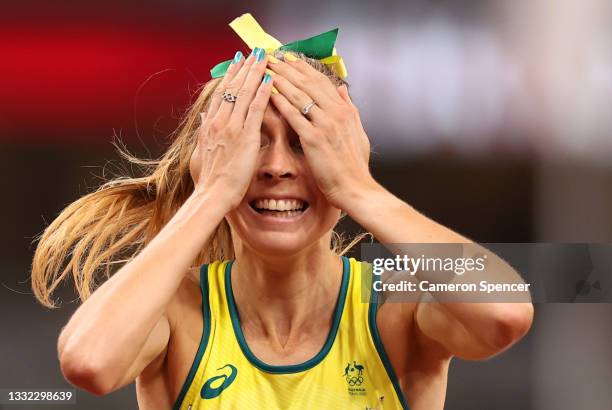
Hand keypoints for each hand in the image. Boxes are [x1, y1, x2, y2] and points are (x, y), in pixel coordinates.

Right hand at [190, 49, 272, 209]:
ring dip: (255, 72)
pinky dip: (263, 92)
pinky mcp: (245, 136)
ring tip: (264, 57)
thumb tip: (205, 117)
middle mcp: (219, 121)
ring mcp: (232, 127)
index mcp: (210, 124)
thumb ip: (204, 132)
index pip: (221, 93)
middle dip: (245, 67)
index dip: (231, 75)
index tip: (238, 62)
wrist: (213, 194)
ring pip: (244, 93)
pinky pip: (256, 109)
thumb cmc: (210, 179)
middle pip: (233, 87)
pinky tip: (270, 80)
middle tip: (254, 52)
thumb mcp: (201, 151)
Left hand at [266, 54, 373, 208]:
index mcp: (345, 111)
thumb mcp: (358, 132)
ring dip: (281, 79)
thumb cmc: (354, 166)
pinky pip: (294, 116)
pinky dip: (281, 102)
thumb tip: (343, 90)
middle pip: (308, 83)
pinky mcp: (314, 139)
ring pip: (300, 95)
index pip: (321, 81)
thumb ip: (350, 109)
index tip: (289, 58)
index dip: (303, 68)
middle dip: (288, 68)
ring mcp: (325, 125)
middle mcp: (336, 113)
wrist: (355, 188)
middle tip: (271, 57)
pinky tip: (269, 93)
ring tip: (266, 68)